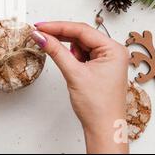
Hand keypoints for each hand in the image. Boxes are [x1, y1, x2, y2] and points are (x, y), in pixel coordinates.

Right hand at [32, 22, 128, 153]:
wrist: (103, 128)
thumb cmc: (98, 106)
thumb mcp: (73, 73)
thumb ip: (56, 51)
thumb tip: (41, 36)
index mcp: (114, 49)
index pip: (82, 30)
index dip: (58, 27)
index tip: (41, 27)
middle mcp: (113, 52)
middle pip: (81, 35)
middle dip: (60, 35)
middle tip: (40, 33)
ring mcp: (107, 59)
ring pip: (80, 44)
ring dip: (66, 47)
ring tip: (53, 52)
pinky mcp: (99, 67)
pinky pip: (82, 54)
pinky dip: (70, 55)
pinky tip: (64, 60)